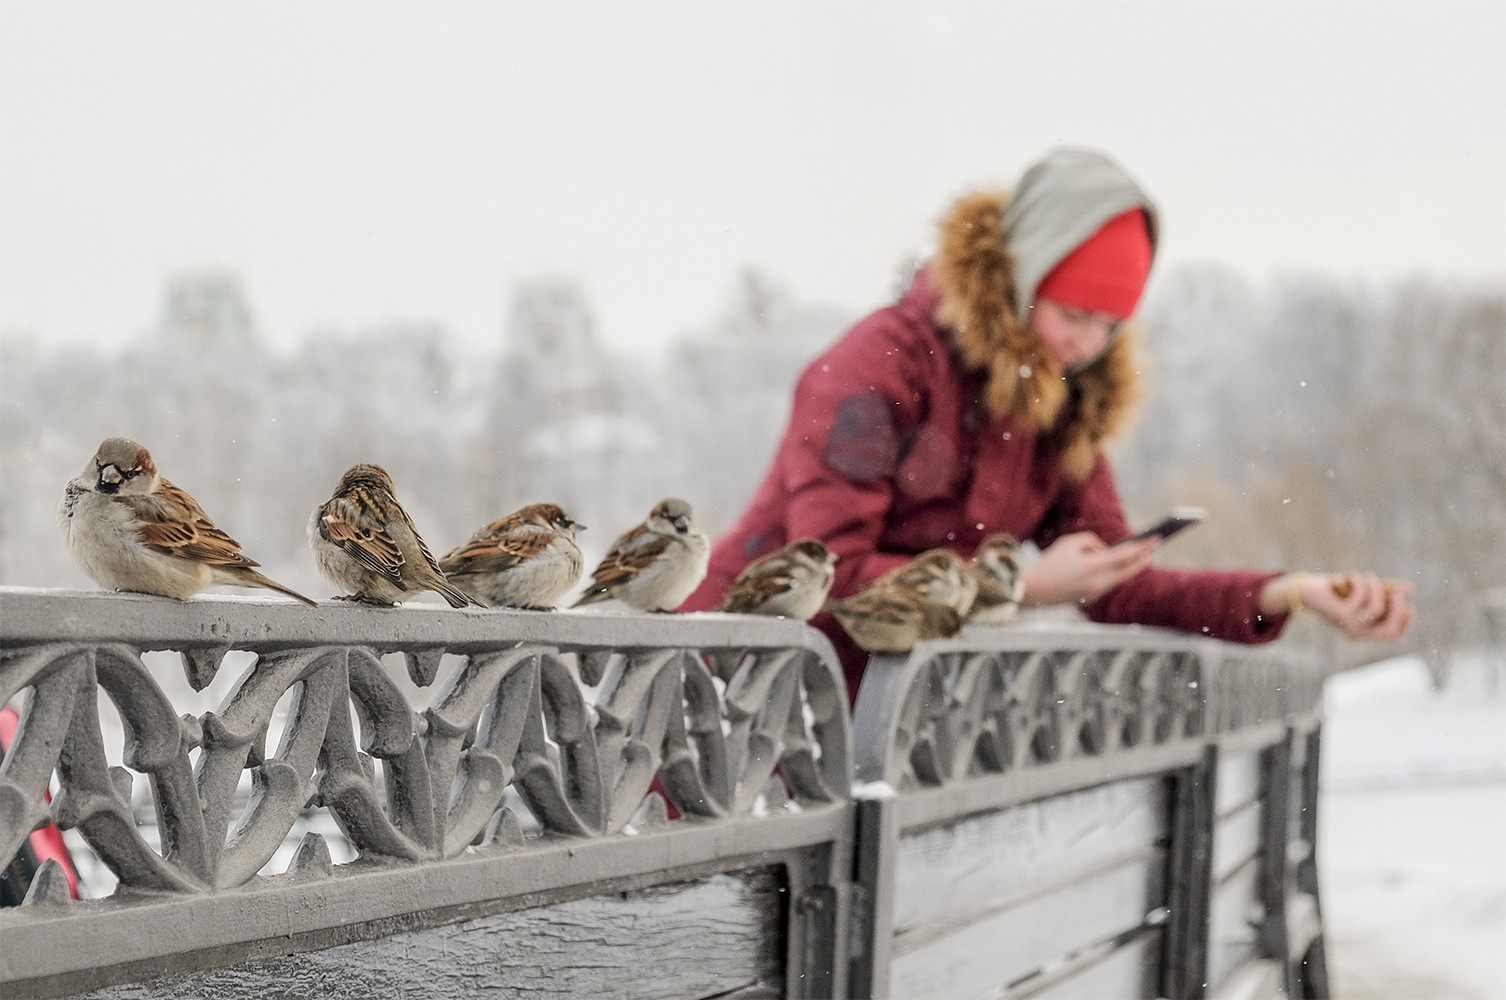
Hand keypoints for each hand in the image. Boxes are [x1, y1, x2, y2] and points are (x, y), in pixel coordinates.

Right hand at [1020, 531, 1157, 606]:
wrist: (1033, 589)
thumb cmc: (1049, 563)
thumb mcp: (1069, 542)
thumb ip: (1091, 541)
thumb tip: (1104, 550)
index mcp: (1094, 567)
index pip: (1125, 556)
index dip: (1142, 546)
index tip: (1155, 539)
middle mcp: (1099, 582)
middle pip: (1129, 570)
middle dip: (1142, 559)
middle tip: (1152, 548)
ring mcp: (1096, 592)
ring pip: (1120, 578)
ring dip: (1130, 567)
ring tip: (1140, 556)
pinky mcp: (1090, 597)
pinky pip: (1109, 583)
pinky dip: (1116, 573)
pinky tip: (1119, 567)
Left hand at [1261, 571, 1413, 640]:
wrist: (1305, 590)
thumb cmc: (1336, 590)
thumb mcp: (1365, 590)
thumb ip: (1386, 590)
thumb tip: (1410, 589)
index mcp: (1365, 630)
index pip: (1394, 635)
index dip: (1405, 619)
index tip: (1405, 601)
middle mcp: (1358, 632)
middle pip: (1390, 631)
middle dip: (1398, 609)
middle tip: (1395, 591)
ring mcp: (1349, 625)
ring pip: (1377, 609)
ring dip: (1376, 587)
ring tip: (1367, 576)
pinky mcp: (1340, 614)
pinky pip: (1362, 597)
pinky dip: (1362, 582)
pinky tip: (1354, 576)